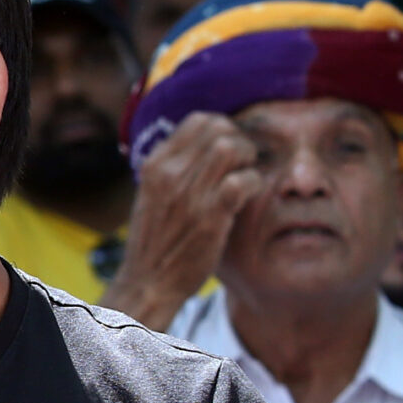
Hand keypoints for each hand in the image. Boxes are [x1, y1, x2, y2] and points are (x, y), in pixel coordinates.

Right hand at [101, 115, 263, 329]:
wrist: (149, 282)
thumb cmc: (156, 241)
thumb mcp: (153, 195)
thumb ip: (173, 170)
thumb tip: (202, 147)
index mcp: (156, 164)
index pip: (197, 120)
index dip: (222, 128)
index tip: (230, 147)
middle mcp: (170, 173)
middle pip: (218, 128)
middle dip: (239, 139)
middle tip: (244, 162)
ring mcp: (190, 194)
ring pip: (231, 148)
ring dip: (248, 158)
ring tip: (246, 176)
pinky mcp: (210, 217)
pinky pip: (243, 180)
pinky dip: (254, 182)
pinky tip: (249, 195)